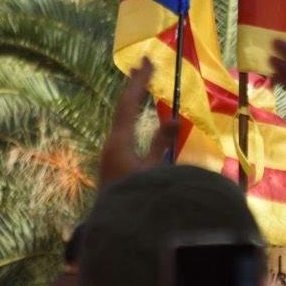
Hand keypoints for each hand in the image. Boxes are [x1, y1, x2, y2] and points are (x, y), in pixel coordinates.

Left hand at [99, 60, 177, 184]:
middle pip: (123, 106)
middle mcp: (113, 141)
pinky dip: (131, 111)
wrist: (115, 222)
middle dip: (134, 84)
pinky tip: (135, 110)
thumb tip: (174, 119)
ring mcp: (112, 149)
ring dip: (132, 97)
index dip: (139, 83)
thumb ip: (161, 144)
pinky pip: (123, 125)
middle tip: (142, 63)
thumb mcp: (152, 170)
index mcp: (120, 141)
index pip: (129, 105)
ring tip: (139, 81)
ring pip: (122, 115)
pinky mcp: (114, 157)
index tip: (147, 62)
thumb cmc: (136, 195)